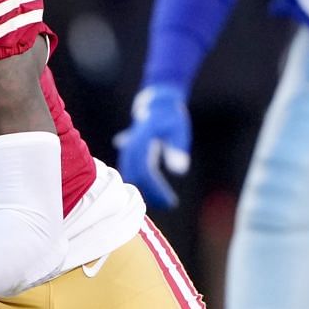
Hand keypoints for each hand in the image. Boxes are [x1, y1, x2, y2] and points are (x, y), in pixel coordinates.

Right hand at [115, 85, 190, 209]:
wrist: (158, 103)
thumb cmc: (171, 116)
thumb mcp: (178, 130)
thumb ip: (177, 148)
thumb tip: (179, 170)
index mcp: (140, 141)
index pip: (144, 171)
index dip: (155, 188)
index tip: (169, 201)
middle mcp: (131, 147)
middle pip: (136, 176)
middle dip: (151, 193)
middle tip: (169, 205)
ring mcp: (129, 150)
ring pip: (132, 176)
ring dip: (146, 190)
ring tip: (164, 202)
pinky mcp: (131, 154)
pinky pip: (133, 172)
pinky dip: (143, 184)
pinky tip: (154, 194)